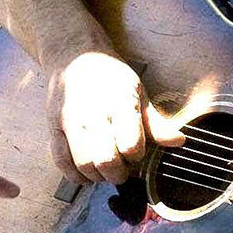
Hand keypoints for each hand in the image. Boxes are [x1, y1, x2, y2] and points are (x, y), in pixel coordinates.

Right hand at [46, 50, 184, 185]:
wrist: (73, 56)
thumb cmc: (109, 75)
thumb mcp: (138, 92)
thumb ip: (155, 122)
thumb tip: (178, 142)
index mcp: (120, 102)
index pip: (131, 145)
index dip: (136, 156)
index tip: (136, 152)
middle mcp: (93, 113)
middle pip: (106, 160)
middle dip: (118, 173)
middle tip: (122, 170)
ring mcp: (70, 122)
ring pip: (84, 164)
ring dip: (98, 176)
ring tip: (104, 171)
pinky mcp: (53, 128)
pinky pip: (61, 161)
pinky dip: (74, 174)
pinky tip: (85, 173)